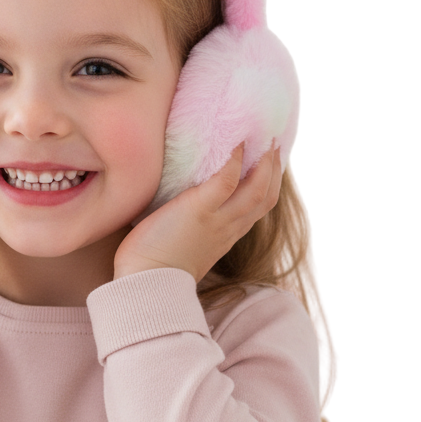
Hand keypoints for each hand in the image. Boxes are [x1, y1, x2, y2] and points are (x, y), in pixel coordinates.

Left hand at [113, 143, 281, 283]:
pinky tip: (236, 144)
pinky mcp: (199, 210)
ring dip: (265, 163)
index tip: (269, 164)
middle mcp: (228, 228)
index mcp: (226, 236)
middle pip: (265, 197)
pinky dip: (234, 161)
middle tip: (275, 144)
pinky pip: (225, 182)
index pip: (257, 208)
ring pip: (256, 190)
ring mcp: (217, 220)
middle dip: (274, 169)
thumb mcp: (185, 244)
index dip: (268, 184)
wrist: (145, 283)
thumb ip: (193, 226)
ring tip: (264, 138)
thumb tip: (180, 205)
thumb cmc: (154, 265)